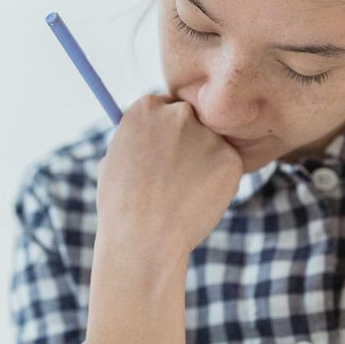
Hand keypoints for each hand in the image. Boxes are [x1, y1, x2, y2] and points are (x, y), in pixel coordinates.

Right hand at [97, 92, 243, 255]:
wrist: (143, 238)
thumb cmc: (121, 206)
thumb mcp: (114, 159)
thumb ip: (137, 140)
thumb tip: (153, 136)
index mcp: (146, 107)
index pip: (167, 106)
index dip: (167, 131)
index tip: (167, 149)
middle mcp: (179, 112)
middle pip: (193, 119)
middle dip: (190, 141)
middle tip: (181, 174)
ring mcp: (207, 134)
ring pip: (212, 145)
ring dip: (205, 164)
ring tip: (183, 196)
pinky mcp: (230, 158)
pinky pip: (227, 167)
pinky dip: (219, 184)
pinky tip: (198, 203)